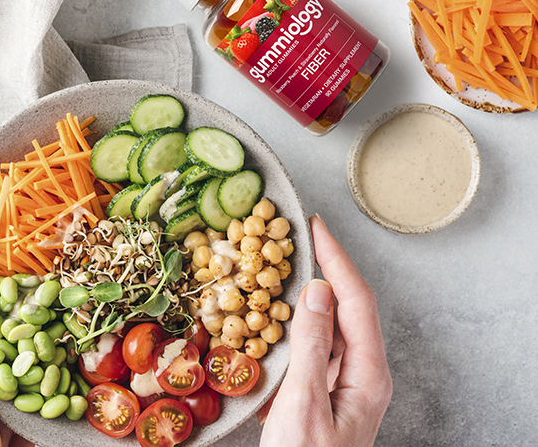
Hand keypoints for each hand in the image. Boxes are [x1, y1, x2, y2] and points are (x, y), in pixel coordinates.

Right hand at [259, 215, 391, 446]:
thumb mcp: (303, 406)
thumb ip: (310, 347)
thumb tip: (315, 291)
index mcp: (367, 375)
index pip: (356, 301)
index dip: (336, 260)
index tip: (315, 227)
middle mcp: (358, 375)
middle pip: (344, 308)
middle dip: (321, 268)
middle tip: (293, 237)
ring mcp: (338, 385)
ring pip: (324, 327)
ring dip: (301, 296)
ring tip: (277, 267)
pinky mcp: (317, 395)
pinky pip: (307, 349)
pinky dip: (288, 326)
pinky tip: (267, 317)